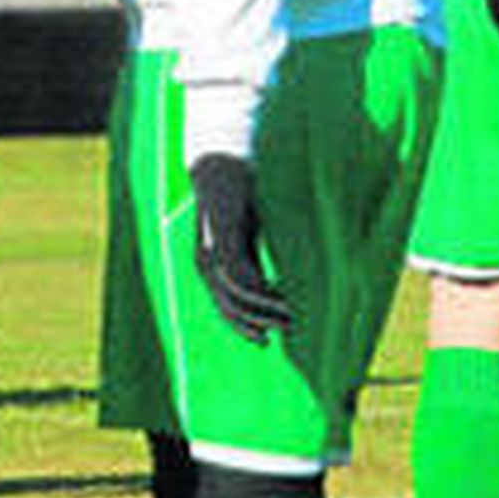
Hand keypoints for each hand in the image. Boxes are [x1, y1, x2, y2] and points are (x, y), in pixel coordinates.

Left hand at [190, 153, 289, 343]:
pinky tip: (282, 296)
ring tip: (290, 317)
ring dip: (264, 311)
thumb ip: (257, 255)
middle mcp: (208, 263)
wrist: (224, 160)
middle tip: (287, 329)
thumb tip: (281, 277)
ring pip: (236, 298)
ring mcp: (211, 254)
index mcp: (216, 262)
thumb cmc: (242, 192)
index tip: (270, 338)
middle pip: (229, 309)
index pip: (227, 305)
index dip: (246, 325)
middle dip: (256, 324)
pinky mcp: (220, 242)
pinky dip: (260, 292)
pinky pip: (239, 278)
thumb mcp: (252, 231)